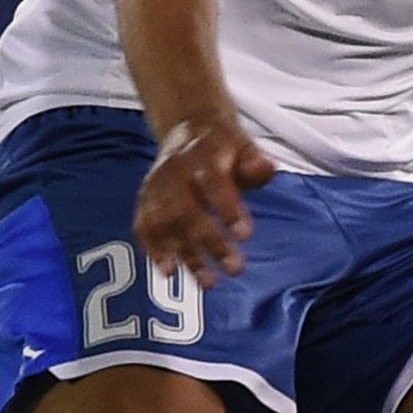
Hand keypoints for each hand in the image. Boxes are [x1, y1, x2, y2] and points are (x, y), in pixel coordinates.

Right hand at [135, 111, 276, 283]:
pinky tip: (169, 272)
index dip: (227, 208)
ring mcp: (157, 188)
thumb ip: (254, 162)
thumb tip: (267, 168)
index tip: (245, 235)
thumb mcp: (244, 146)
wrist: (187, 130)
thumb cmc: (223, 147)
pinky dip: (154, 249)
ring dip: (186, 254)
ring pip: (166, 224)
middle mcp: (174, 173)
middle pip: (187, 210)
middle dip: (210, 242)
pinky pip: (144, 226)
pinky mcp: (145, 201)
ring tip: (208, 282)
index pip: (213, 184)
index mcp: (202, 157)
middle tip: (235, 268)